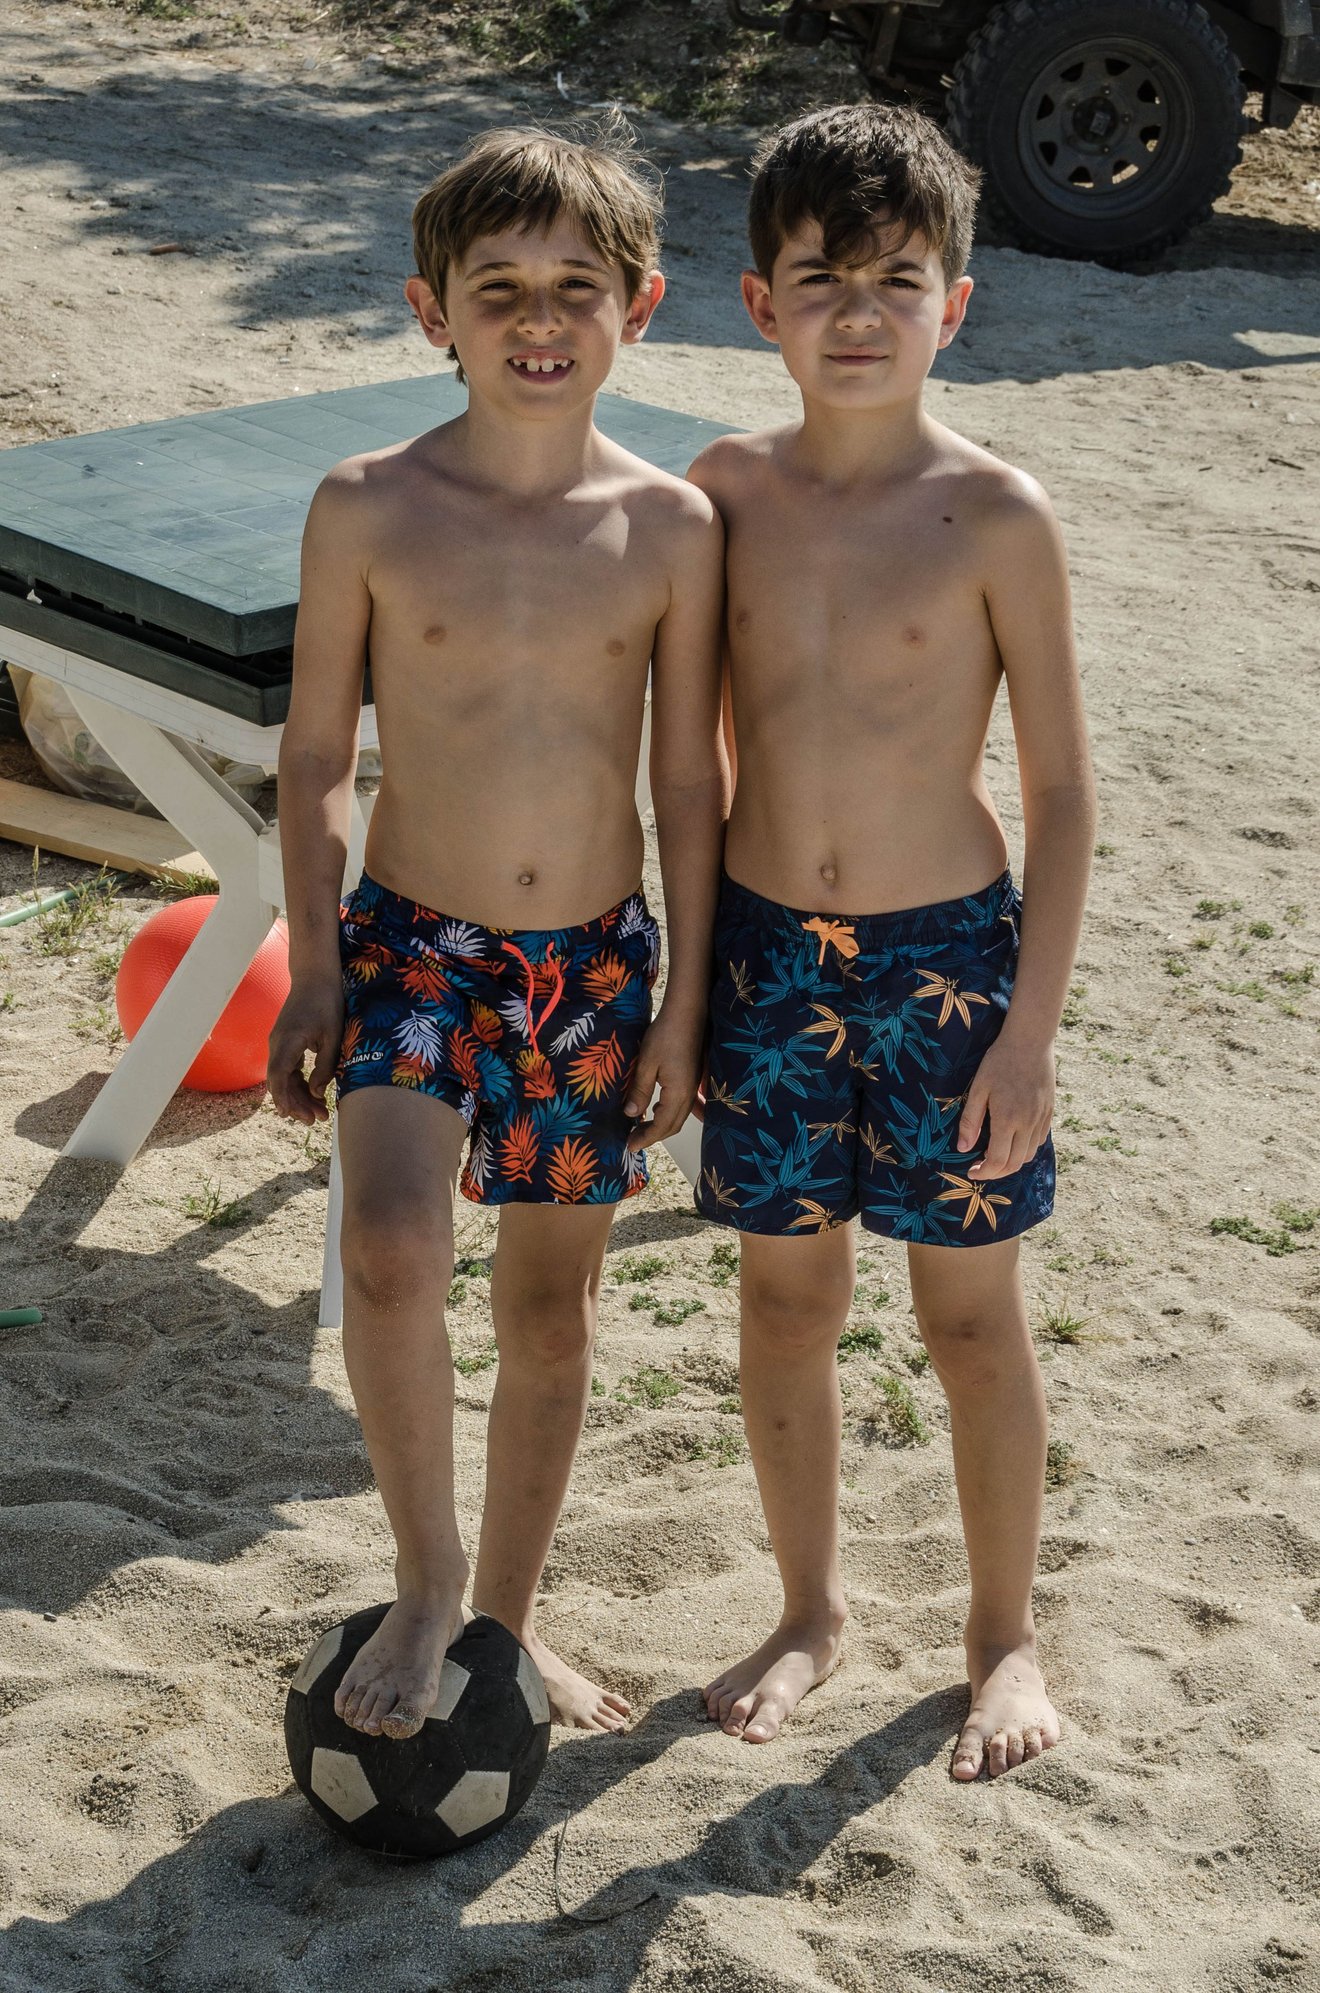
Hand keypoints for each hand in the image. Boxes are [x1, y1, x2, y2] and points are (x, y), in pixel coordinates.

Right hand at [267, 979, 344, 1125]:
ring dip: (298, 1096)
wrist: (315, 977)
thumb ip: (324, 1066)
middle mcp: (277, 1044)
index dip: (284, 1098)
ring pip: (283, 1078)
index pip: (278, 1076)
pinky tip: (314, 1095)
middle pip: (279, 1082)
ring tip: (320, 1112)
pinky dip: (298, 1083)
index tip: (293, 1115)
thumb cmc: (327, 1003)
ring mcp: (279, 1044)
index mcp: (288, 1041)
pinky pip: (287, 1069)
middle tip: (316, 1120)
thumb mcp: (333, 1036)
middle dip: (296, 1104)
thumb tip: (316, 1092)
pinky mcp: (285, 1043)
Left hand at [624, 1006, 703, 1151]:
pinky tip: (656, 1109)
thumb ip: (639, 1091)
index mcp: (678, 1094)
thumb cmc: (666, 1035)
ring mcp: (694, 1087)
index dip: (645, 1138)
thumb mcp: (646, 1064)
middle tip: (632, 1140)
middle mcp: (690, 1095)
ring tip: (641, 1127)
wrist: (688, 1013)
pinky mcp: (693, 1079)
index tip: (629, 1147)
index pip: (662, 1126)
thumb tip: (631, 1115)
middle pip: (673, 1125)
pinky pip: (683, 1105)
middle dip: (652, 1136)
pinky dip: (669, 1113)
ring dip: (661, 1125)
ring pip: (679, 1116)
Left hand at [956, 1031, 1053, 1180]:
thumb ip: (971, 1121)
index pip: (997, 1161)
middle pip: (1014, 1163)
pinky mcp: (1049, 1112)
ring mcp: (1041, 1118)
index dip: (984, 1172)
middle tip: (981, 1167)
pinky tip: (1012, 1139)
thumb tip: (963, 1148)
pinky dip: (1025, 1148)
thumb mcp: (978, 1088)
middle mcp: (1027, 1123)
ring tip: (995, 1154)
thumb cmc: (999, 1062)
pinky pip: (1039, 1141)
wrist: (1030, 1041)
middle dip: (996, 1172)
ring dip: (1011, 1161)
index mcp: (1007, 1119)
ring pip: (1029, 1155)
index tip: (972, 1171)